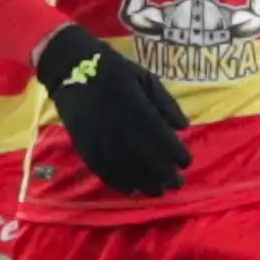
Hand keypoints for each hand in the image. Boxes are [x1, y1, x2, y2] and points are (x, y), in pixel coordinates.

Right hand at [33, 24, 188, 197]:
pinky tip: (131, 190)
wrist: (73, 68)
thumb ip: (166, 103)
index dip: (177, 155)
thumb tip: (183, 127)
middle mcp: (123, 131)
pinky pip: (105, 172)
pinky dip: (120, 184)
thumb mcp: (146, 78)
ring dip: (146, 184)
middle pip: (149, 160)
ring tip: (159, 191)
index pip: (164, 141)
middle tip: (177, 184)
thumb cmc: (115, 71)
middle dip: (166, 175)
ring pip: (129, 171)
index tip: (186, 163)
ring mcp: (103, 142)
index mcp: (140, 111)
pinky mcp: (86, 148)